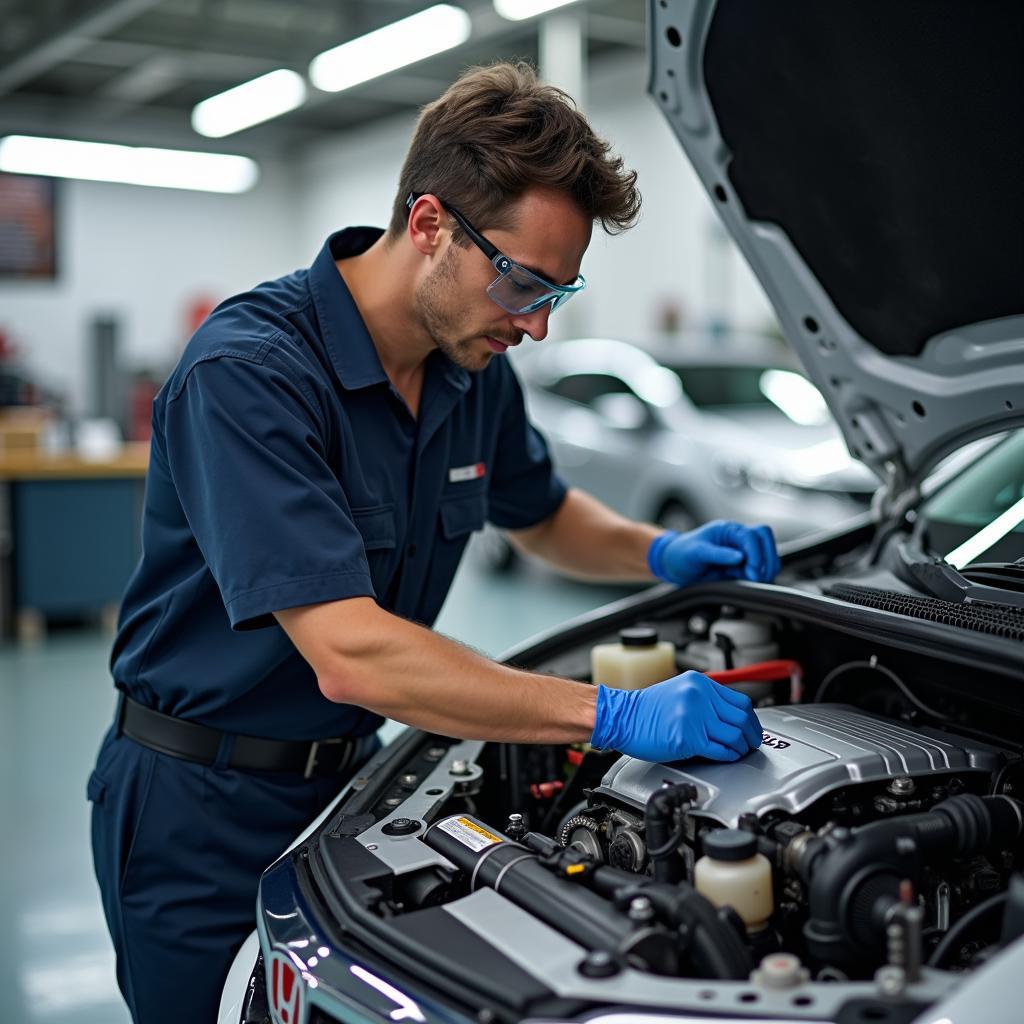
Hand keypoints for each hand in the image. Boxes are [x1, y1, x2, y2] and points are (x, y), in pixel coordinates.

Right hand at [591, 671, 762, 761]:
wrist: (622, 717)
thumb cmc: (646, 710)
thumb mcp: (680, 692)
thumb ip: (705, 700)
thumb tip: (729, 717)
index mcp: (699, 683)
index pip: (740, 701)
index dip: (751, 719)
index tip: (751, 729)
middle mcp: (700, 697)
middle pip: (742, 718)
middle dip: (752, 735)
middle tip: (751, 743)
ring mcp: (695, 717)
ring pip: (735, 735)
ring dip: (741, 747)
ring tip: (738, 752)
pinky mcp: (689, 738)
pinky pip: (720, 750)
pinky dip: (729, 755)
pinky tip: (726, 756)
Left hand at [647, 520, 779, 585]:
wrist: (674, 564)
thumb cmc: (682, 553)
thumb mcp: (696, 553)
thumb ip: (718, 554)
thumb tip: (739, 556)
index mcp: (727, 530)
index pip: (752, 536)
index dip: (756, 554)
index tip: (751, 572)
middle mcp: (737, 538)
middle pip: (765, 539)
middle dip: (766, 559)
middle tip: (757, 578)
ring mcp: (741, 550)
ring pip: (766, 553)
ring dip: (766, 568)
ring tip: (754, 581)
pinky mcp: (742, 565)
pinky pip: (759, 568)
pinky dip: (761, 575)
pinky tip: (751, 583)